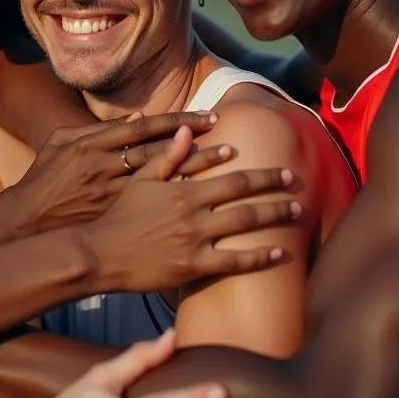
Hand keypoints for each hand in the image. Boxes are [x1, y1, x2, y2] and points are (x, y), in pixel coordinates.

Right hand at [14, 111, 221, 233]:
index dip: (181, 123)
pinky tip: (237, 237)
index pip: (148, 131)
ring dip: (212, 193)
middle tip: (237, 148)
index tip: (212, 119)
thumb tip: (140, 118)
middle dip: (208, 154)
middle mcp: (112, 173)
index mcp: (98, 147)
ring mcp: (120, 204)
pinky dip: (196, 230)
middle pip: (169, 160)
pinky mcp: (124, 231)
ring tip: (255, 194)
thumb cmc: (45, 180)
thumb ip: (101, 128)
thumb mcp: (62, 143)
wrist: (29, 223)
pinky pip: (164, 231)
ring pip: (172, 196)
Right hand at [84, 127, 298, 291]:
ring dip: (275, 217)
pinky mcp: (193, 266)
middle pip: (245, 198)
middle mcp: (193, 213)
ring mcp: (195, 240)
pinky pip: (234, 262)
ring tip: (297, 213)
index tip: (279, 170)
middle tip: (297, 186)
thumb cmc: (119, 215)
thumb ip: (166, 156)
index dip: (259, 174)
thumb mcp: (139, 180)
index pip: (230, 177)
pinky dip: (260, 257)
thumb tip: (188, 132)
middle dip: (275, 190)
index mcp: (182, 189)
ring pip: (245, 226)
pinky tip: (281, 254)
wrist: (100, 252)